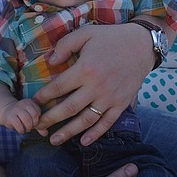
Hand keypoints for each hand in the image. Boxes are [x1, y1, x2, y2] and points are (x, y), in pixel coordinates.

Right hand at [1, 98, 41, 133]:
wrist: (6, 111)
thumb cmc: (21, 116)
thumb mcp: (31, 118)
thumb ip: (39, 125)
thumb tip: (45, 133)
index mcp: (30, 102)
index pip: (38, 112)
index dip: (37, 120)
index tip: (34, 123)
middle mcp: (23, 103)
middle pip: (34, 115)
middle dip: (33, 124)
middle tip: (30, 127)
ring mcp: (16, 109)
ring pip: (27, 119)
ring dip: (28, 127)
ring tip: (26, 129)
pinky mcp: (10, 116)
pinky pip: (18, 125)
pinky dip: (21, 130)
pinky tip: (20, 130)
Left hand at [33, 24, 150, 145]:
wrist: (142, 45)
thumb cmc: (111, 38)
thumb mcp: (86, 34)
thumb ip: (66, 45)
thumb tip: (50, 61)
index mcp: (85, 69)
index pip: (59, 87)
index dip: (44, 97)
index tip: (34, 103)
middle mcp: (97, 86)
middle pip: (69, 108)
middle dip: (50, 119)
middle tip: (37, 126)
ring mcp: (110, 98)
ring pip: (86, 120)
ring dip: (68, 132)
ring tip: (54, 140)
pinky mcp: (121, 104)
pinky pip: (107, 123)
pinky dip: (95, 134)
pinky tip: (83, 142)